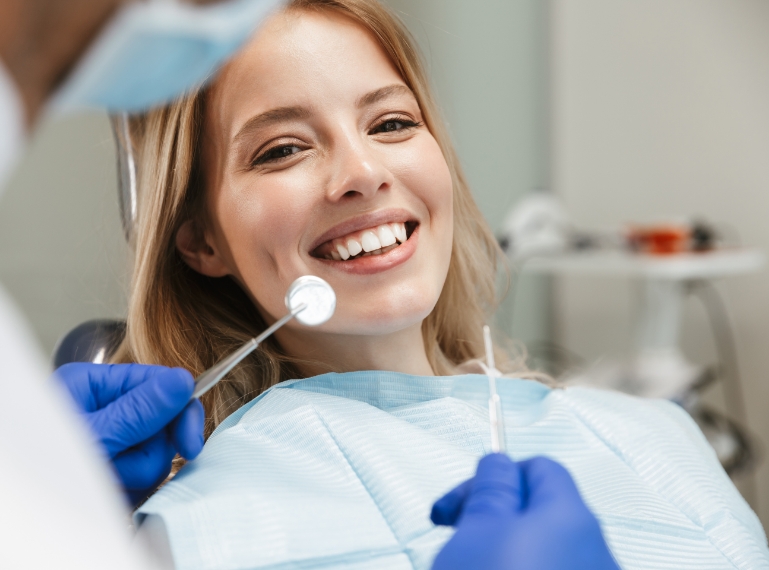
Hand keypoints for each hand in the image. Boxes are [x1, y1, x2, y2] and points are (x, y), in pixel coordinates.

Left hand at [55, 363, 204, 504]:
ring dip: (137, 473)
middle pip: (162, 420)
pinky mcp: (116, 468)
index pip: (158, 382)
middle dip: (149, 450)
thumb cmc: (41, 471)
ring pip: (157, 451)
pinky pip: (147, 475)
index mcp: (94, 385)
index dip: (180, 409)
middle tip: (134, 470)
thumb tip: (182, 381)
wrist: (29, 515)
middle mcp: (106, 409)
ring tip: (106, 481)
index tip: (189, 441)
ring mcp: (113, 440)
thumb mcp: (93, 438)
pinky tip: (111, 491)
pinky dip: (133, 488)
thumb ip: (139, 410)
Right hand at [431, 454, 619, 569]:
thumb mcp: (479, 528)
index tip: (455, 507)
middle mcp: (596, 548)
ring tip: (469, 564)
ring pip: (542, 550)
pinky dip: (519, 568)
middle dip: (493, 518)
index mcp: (572, 515)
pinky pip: (548, 569)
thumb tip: (499, 461)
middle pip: (540, 512)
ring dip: (501, 550)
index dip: (494, 477)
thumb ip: (492, 487)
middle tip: (454, 538)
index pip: (539, 467)